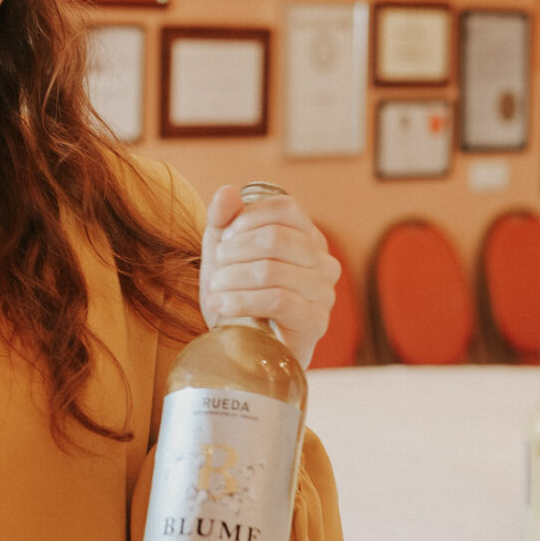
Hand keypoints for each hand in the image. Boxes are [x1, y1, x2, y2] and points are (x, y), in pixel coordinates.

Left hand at [200, 185, 339, 370]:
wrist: (242, 349)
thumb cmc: (238, 295)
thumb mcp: (224, 253)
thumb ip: (223, 219)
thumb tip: (227, 191)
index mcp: (308, 237)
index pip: (283, 208)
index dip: (245, 220)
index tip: (224, 242)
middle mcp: (324, 261)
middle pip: (275, 238)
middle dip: (233, 252)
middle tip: (216, 270)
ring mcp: (324, 292)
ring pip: (271, 270)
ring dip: (231, 279)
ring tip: (215, 290)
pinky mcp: (315, 321)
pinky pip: (278, 300)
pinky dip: (241, 300)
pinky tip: (220, 305)